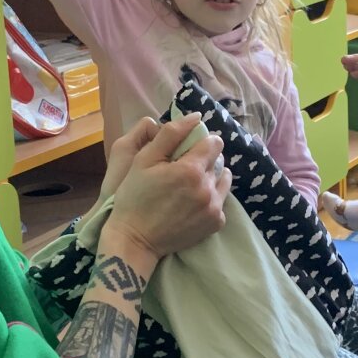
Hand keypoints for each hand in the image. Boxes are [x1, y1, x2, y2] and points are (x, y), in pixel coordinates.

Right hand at [108, 113, 230, 258]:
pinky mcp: (216, 223)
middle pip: (218, 162)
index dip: (200, 143)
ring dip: (210, 178)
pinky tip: (192, 202)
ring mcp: (214, 208)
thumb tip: (196, 117)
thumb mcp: (145, 159)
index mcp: (191, 169)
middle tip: (182, 171)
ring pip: (222, 180)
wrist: (135, 239)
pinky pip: (221, 201)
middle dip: (203, 161)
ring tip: (189, 186)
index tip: (187, 150)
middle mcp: (208, 188)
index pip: (213, 143)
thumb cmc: (134, 196)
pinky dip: (210, 198)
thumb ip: (172, 134)